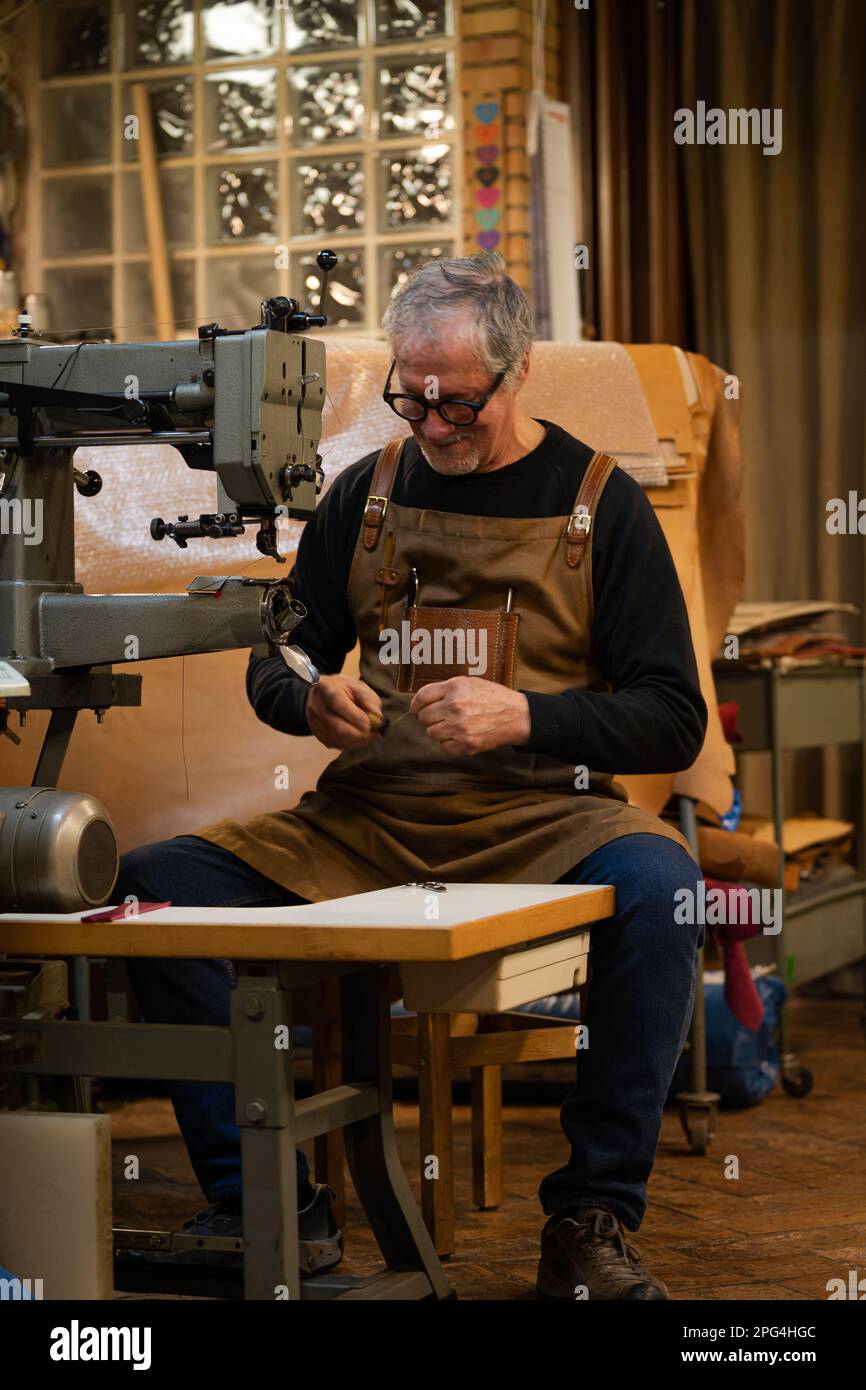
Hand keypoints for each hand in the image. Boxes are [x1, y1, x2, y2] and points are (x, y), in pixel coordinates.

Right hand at [305, 675, 382, 749]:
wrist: (320, 695)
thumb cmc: (344, 690)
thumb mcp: (359, 687)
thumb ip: (370, 701)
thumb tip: (377, 720)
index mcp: (327, 689)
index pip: (338, 703)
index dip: (354, 716)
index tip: (369, 726)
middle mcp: (318, 707)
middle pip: (337, 727)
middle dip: (360, 735)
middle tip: (375, 735)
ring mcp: (316, 723)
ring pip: (338, 740)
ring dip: (358, 741)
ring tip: (370, 735)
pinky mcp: (318, 735)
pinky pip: (337, 745)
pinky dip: (351, 744)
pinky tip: (359, 737)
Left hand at [410, 677, 530, 756]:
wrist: (516, 715)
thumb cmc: (492, 697)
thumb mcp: (468, 683)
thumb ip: (445, 689)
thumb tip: (421, 701)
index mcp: (454, 688)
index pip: (421, 698)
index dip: (416, 705)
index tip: (417, 709)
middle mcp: (455, 706)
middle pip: (423, 717)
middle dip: (430, 718)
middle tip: (442, 717)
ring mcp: (459, 726)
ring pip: (431, 733)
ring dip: (439, 731)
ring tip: (453, 726)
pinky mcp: (466, 744)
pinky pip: (443, 747)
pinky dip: (449, 743)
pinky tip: (460, 736)